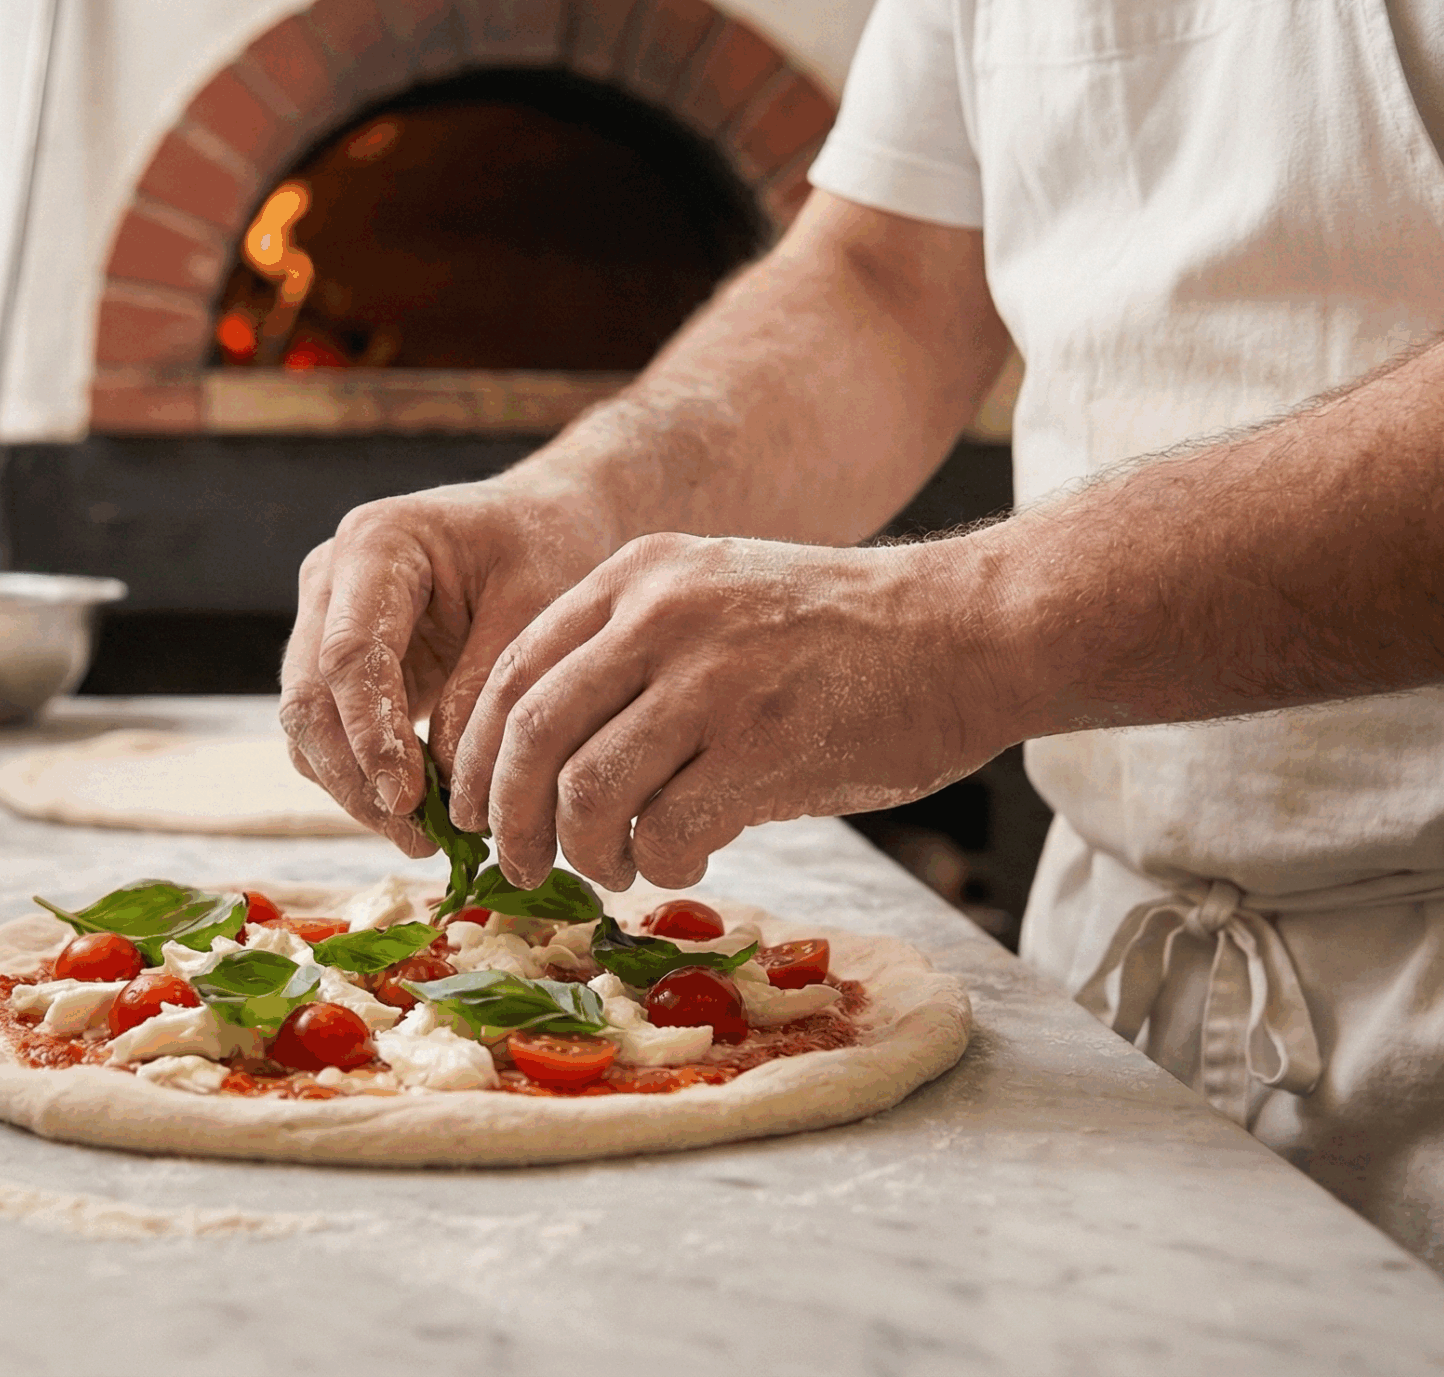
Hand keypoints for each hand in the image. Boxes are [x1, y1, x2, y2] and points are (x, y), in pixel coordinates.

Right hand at [279, 479, 622, 850]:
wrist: (543, 522)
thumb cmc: (547, 548)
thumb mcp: (539, 603)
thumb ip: (489, 685)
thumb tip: (449, 783)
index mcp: (376, 543)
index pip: (347, 653)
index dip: (370, 734)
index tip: (408, 799)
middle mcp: (332, 582)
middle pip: (310, 699)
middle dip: (357, 779)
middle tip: (419, 838)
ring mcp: (325, 624)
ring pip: (309, 729)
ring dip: (357, 792)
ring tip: (427, 839)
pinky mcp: (339, 668)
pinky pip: (332, 738)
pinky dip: (367, 783)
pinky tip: (422, 815)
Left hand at [449, 533, 1006, 890]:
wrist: (968, 632)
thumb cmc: (842, 637)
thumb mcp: (716, 602)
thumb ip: (632, 659)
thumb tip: (542, 771)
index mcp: (637, 576)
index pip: (510, 674)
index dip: (475, 759)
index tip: (477, 812)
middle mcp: (660, 616)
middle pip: (526, 738)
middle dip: (508, 822)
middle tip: (522, 867)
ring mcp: (711, 679)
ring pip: (584, 793)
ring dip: (588, 854)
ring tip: (621, 866)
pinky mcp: (762, 746)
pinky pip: (664, 831)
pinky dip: (663, 862)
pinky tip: (691, 856)